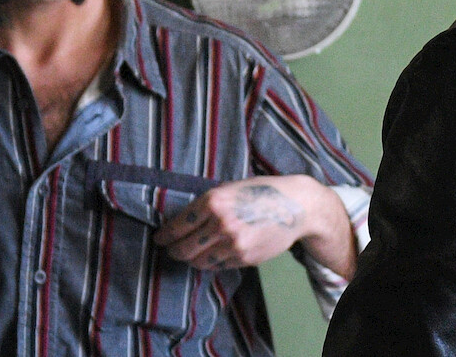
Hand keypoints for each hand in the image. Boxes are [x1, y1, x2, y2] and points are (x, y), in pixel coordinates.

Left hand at [155, 175, 352, 273]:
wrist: (296, 206)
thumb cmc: (261, 192)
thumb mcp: (230, 189)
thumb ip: (206, 205)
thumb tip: (179, 223)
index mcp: (213, 202)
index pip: (176, 227)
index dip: (164, 236)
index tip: (159, 239)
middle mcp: (221, 224)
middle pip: (183, 249)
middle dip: (173, 251)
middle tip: (170, 250)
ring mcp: (233, 243)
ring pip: (198, 261)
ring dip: (191, 259)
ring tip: (190, 254)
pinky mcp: (244, 257)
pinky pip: (217, 265)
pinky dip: (211, 262)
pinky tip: (214, 253)